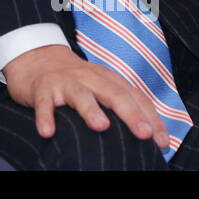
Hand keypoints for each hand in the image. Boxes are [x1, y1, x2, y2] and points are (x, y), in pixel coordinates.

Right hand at [3, 43, 170, 147]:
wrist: (35, 57)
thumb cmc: (74, 80)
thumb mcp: (99, 86)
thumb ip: (119, 104)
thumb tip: (147, 136)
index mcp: (108, 79)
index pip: (135, 97)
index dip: (151, 118)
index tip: (163, 141)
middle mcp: (89, 77)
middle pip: (113, 94)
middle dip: (131, 114)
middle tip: (144, 133)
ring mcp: (65, 82)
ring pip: (80, 95)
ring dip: (91, 110)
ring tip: (101, 126)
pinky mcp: (42, 88)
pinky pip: (44, 103)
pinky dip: (45, 117)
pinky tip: (47, 132)